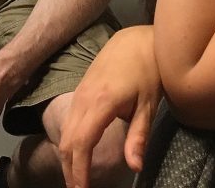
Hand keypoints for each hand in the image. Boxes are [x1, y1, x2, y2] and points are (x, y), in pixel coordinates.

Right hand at [59, 25, 161, 187]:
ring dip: (69, 159)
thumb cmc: (148, 71)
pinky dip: (71, 144)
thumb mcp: (148, 105)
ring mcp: (79, 95)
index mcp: (100, 103)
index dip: (80, 170)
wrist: (135, 40)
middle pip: (68, 141)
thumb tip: (134, 167)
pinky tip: (78, 156)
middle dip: (71, 170)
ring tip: (77, 181)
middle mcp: (83, 100)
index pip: (82, 144)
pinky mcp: (80, 93)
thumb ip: (138, 137)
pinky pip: (69, 123)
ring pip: (66, 133)